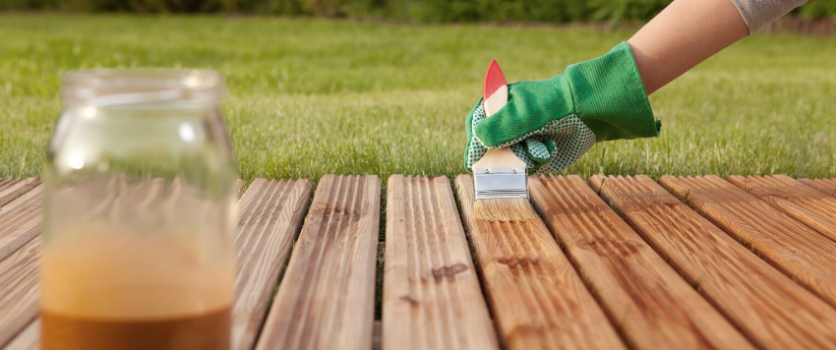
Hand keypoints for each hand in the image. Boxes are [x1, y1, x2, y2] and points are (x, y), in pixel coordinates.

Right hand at [464, 42, 660, 173]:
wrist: (589, 111)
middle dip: (504, 155)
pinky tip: (550, 148)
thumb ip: (498, 127)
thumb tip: (477, 140)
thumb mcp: (522, 114)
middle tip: (518, 156)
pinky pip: (527, 164)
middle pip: (491, 147)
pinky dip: (538, 159)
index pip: (476, 125)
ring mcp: (522, 136)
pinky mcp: (536, 149)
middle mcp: (507, 121)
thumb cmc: (552, 106)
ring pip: (510, 159)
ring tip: (541, 148)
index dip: (474, 143)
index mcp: (498, 104)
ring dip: (525, 157)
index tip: (475, 161)